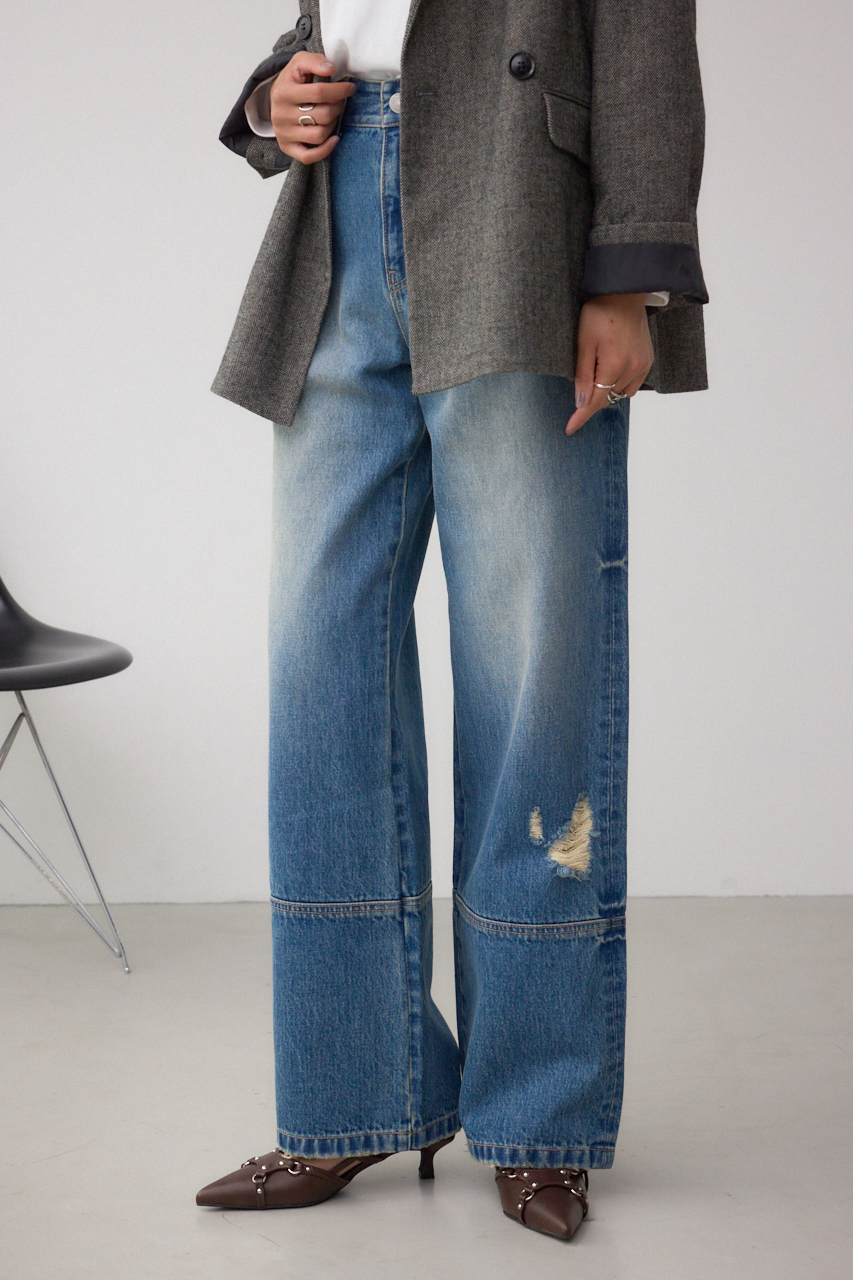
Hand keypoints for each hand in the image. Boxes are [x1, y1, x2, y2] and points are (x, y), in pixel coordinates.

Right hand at [269, 52, 355, 164]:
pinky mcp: (287, 148)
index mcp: (283, 92)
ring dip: (333, 125)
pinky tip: (334, 139)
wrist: (275, 99)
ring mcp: (283, 133)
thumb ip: (314, 61)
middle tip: (340, 102)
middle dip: (337, 108)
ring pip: (319, 135)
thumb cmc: (292, 81)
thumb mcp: (299, 63)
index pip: (319, 93)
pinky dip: (325, 150)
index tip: (350, 88)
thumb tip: (331, 69)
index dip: (340, 90)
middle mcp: (281, 115)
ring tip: (332, 116)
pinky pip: (309, 157)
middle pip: (322, 115)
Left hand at [565, 294, 654, 434]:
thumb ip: (583, 375)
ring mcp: (643, 365)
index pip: (595, 401)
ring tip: (595, 378)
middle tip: (577, 400)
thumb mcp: (584, 342)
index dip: (581, 417)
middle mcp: (632, 369)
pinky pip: (633, 385)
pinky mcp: (648, 360)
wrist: (624, 293)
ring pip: (620, 393)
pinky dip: (620, 385)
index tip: (570, 429)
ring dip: (606, 392)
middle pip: (607, 398)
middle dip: (591, 401)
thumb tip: (581, 403)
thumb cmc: (600, 312)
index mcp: (614, 365)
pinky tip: (611, 374)